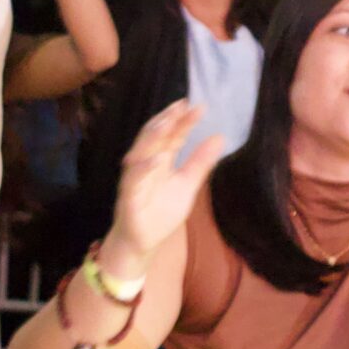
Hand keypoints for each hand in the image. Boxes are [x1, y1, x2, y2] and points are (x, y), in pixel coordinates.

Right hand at [108, 99, 225, 265]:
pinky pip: (134, 180)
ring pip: (140, 152)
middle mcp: (146, 164)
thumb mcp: (187, 185)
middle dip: (166, 120)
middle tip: (181, 105)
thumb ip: (200, 163)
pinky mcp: (128, 196)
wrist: (142, 243)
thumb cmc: (160, 212)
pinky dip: (144, 169)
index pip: (173, 136)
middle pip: (155, 137)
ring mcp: (135, 179)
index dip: (184, 122)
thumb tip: (219, 137)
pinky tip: (157, 159)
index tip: (199, 107)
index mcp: (161, 160)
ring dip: (153, 136)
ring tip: (167, 122)